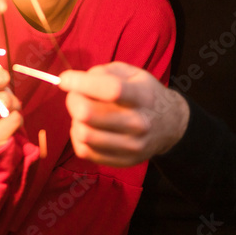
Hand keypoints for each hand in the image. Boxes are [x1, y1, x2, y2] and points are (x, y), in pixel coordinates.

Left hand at [59, 62, 188, 166]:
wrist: (170, 125)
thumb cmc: (143, 93)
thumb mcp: (131, 73)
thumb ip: (103, 72)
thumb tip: (73, 82)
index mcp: (143, 96)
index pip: (110, 89)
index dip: (81, 83)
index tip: (65, 79)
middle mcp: (140, 123)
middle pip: (89, 114)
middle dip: (73, 100)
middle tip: (75, 95)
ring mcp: (132, 146)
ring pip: (83, 134)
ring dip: (75, 120)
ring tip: (83, 113)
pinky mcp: (123, 161)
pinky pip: (84, 151)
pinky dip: (77, 137)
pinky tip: (87, 127)